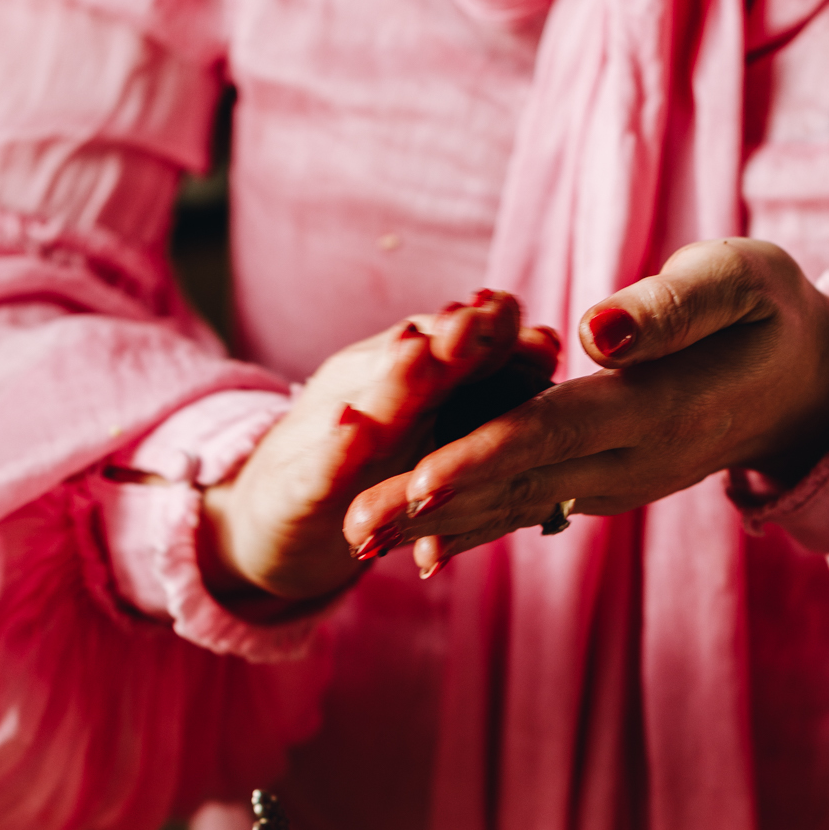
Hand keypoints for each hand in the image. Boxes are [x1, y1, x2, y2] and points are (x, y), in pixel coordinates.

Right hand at [201, 292, 559, 604]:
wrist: (278, 513)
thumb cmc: (369, 465)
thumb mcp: (429, 428)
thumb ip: (480, 386)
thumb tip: (550, 341)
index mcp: (411, 382)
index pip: (456, 350)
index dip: (491, 334)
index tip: (526, 318)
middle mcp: (369, 393)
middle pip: (412, 362)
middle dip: (446, 337)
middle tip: (478, 316)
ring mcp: (326, 435)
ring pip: (365, 401)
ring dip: (391, 377)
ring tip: (414, 352)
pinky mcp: (294, 486)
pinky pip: (317, 467)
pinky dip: (334, 449)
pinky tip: (348, 430)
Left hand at [342, 239, 828, 572]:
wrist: (806, 383)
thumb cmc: (769, 310)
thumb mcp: (740, 281)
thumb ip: (672, 307)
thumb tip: (595, 331)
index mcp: (655, 407)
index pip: (553, 432)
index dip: (482, 455)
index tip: (418, 479)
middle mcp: (629, 461)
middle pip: (514, 484)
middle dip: (430, 508)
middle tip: (351, 531)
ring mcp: (615, 482)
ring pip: (513, 508)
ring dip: (435, 529)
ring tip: (357, 547)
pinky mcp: (601, 484)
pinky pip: (529, 510)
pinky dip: (472, 527)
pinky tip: (416, 547)